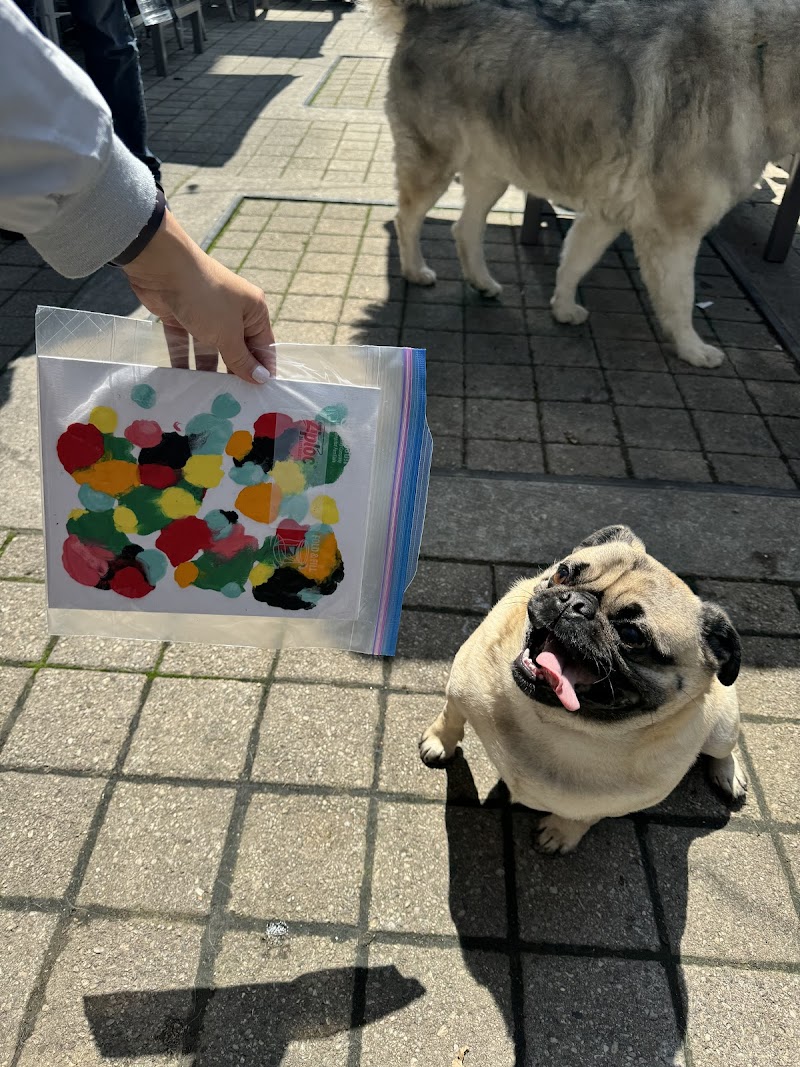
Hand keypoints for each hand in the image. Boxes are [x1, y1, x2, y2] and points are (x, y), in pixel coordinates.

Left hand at [121, 209, 275, 382]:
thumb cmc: (206, 297)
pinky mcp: (181, 316)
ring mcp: (205, 314)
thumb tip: (261, 379)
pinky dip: (183, 361)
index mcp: (253, 311)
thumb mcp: (229, 333)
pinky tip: (182, 383)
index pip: (263, 347)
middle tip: (233, 404)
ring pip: (209, 350)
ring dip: (207, 371)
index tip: (260, 397)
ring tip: (208, 399)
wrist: (162, 267)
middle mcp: (232, 312)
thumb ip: (242, 359)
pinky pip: (185, 344)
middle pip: (236, 350)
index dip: (262, 370)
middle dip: (233, 374)